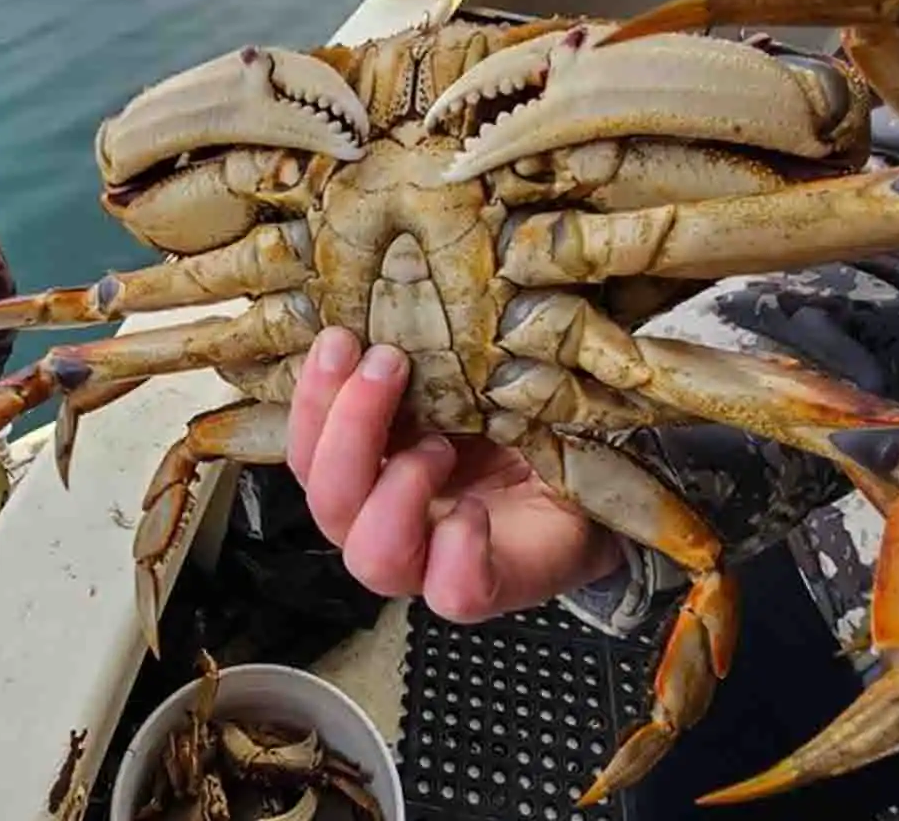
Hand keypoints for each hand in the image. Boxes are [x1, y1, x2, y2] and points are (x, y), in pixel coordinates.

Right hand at [287, 327, 625, 622]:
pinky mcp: (487, 589)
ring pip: (370, 556)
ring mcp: (431, 565)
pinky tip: (478, 511)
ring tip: (442, 446)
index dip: (311, 401)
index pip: (307, 453)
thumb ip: (423, 367)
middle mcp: (385, 525)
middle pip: (326, 503)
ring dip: (397, 488)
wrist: (591, 486)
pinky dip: (459, 549)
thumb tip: (388, 306)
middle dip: (348, 428)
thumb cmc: (516, 434)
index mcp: (367, 475)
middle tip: (388, 364)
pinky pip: (453, 593)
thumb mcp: (464, 387)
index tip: (341, 340)